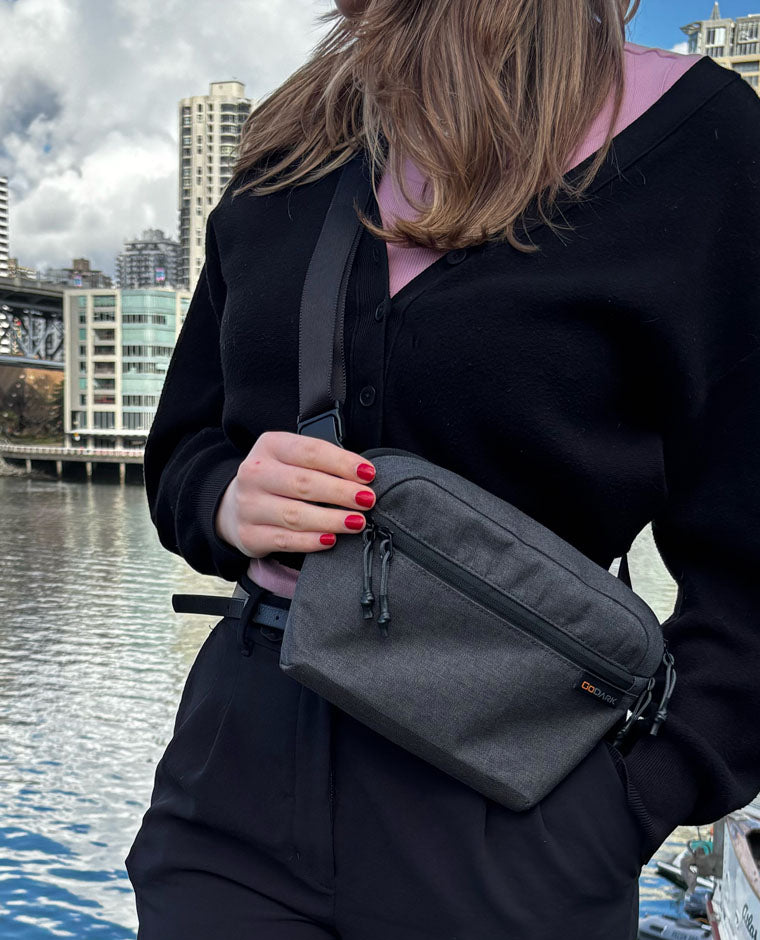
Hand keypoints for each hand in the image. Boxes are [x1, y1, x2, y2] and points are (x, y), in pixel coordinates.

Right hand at [214, 431, 376, 556]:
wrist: (236, 506)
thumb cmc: (278, 479)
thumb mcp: (293, 459)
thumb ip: (321, 463)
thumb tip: (363, 476)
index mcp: (270, 446)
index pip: (310, 451)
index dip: (342, 463)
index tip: (368, 473)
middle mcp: (255, 473)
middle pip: (304, 483)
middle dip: (341, 492)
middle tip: (367, 500)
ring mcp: (249, 506)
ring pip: (295, 514)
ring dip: (331, 519)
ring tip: (357, 522)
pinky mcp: (249, 535)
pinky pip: (285, 540)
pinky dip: (311, 541)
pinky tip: (330, 539)